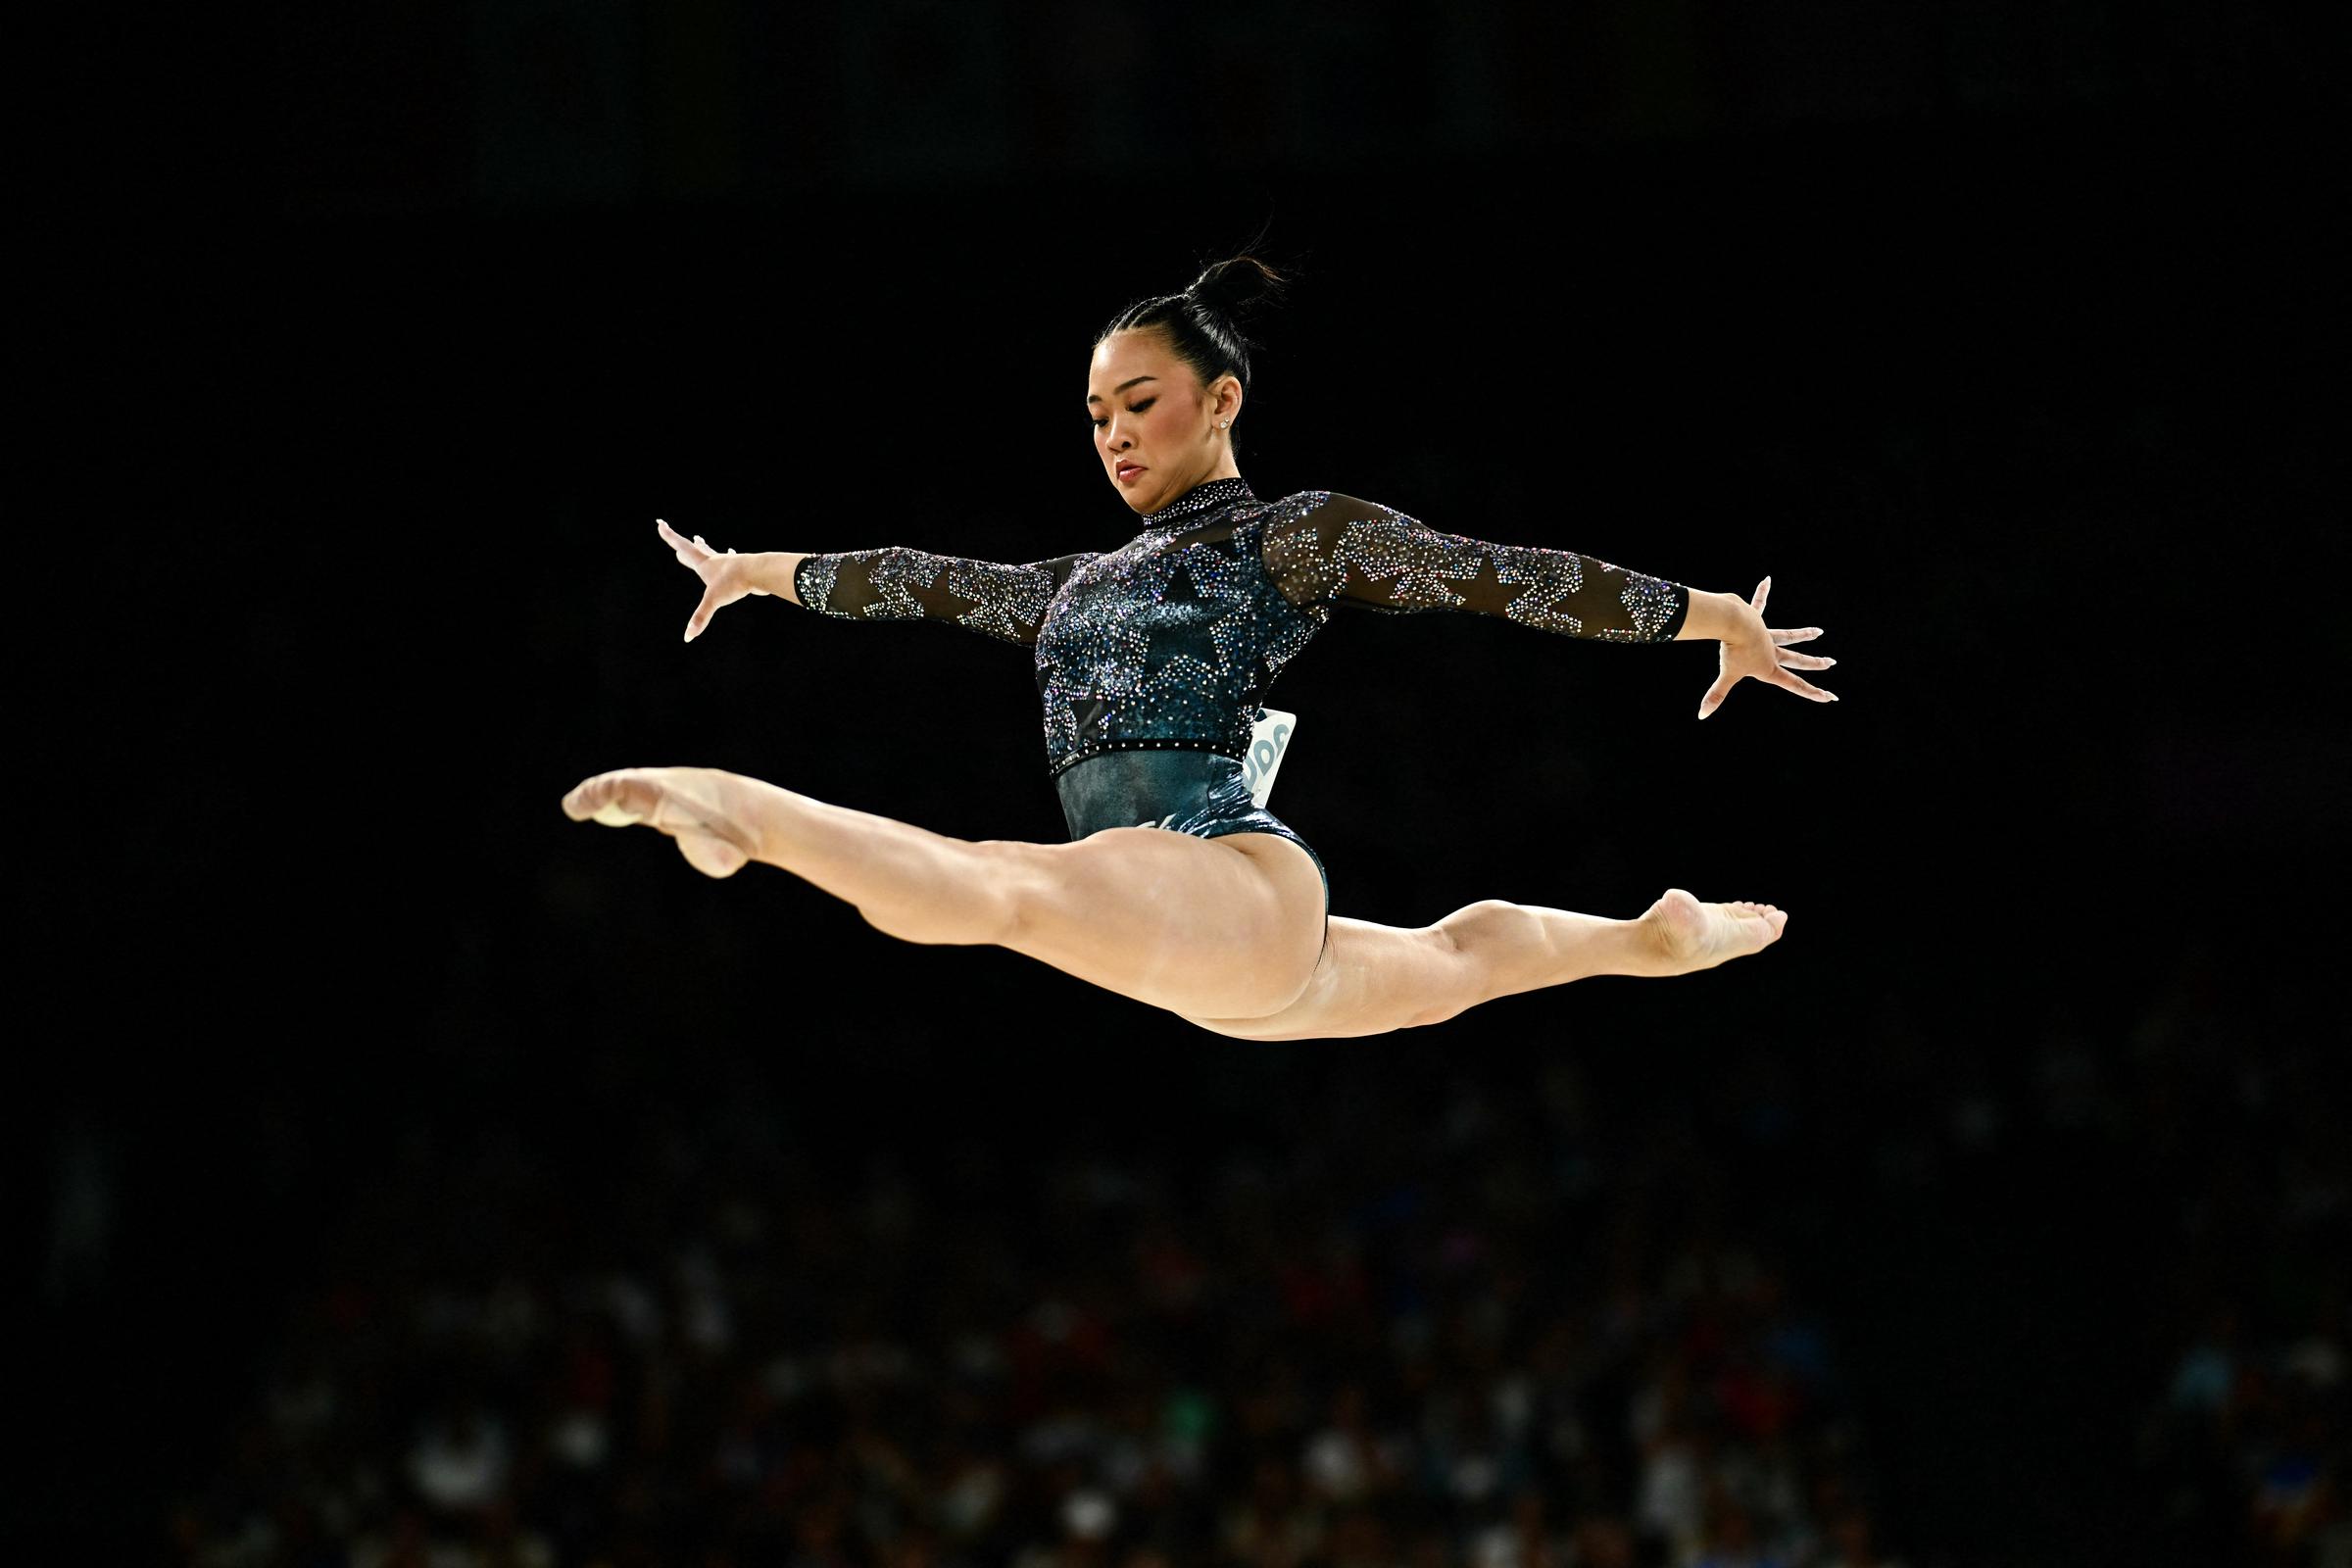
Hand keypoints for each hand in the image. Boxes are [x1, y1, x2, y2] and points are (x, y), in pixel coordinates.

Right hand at [657, 519, 768, 642]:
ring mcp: (727, 562)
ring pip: (711, 552)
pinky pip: (730, 560)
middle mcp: (713, 560)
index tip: (660, 524)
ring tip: (699, 540)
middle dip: (681, 544)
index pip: (682, 547)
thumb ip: (700, 618)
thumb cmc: (735, 582)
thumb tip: (688, 637)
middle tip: (672, 536)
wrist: (760, 572)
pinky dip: (727, 556)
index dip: (669, 536)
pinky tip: (730, 553)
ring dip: (703, 547)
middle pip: (693, 549)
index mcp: (703, 564)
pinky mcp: (739, 568)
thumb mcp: (713, 600)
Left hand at [1697, 576, 1836, 719]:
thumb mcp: (1726, 676)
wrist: (1734, 623)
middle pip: (1797, 660)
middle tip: (1831, 663)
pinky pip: (1760, 604)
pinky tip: (1766, 580)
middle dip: (1815, 664)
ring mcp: (1765, 633)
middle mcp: (1771, 651)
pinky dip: (1762, 593)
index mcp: (1768, 667)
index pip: (1794, 684)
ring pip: (1788, 635)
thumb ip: (1715, 696)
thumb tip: (1701, 716)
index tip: (1830, 697)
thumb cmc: (1733, 650)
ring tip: (1819, 632)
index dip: (1812, 693)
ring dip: (1803, 634)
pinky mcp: (1755, 617)